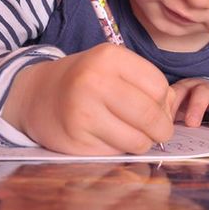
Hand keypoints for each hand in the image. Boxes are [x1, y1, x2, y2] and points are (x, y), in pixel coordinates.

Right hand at [2, 43, 174, 154]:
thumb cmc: (86, 80)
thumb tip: (171, 111)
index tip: (158, 108)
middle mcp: (95, 81)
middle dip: (162, 129)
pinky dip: (119, 149)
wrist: (37, 95)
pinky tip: (106, 137)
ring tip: (131, 134)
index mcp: (110, 57)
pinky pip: (116, 152)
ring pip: (138, 139)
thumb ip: (146, 84)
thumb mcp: (114, 68)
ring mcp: (83, 111)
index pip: (159, 86)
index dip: (165, 102)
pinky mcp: (75, 139)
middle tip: (159, 132)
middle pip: (150, 115)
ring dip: (142, 142)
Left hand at [171, 78, 208, 128]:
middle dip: (197, 107)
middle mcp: (206, 88)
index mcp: (187, 88)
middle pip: (203, 91)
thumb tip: (158, 133)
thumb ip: (170, 119)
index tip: (169, 119)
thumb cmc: (190, 111)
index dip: (174, 104)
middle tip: (192, 124)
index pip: (180, 91)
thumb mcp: (178, 112)